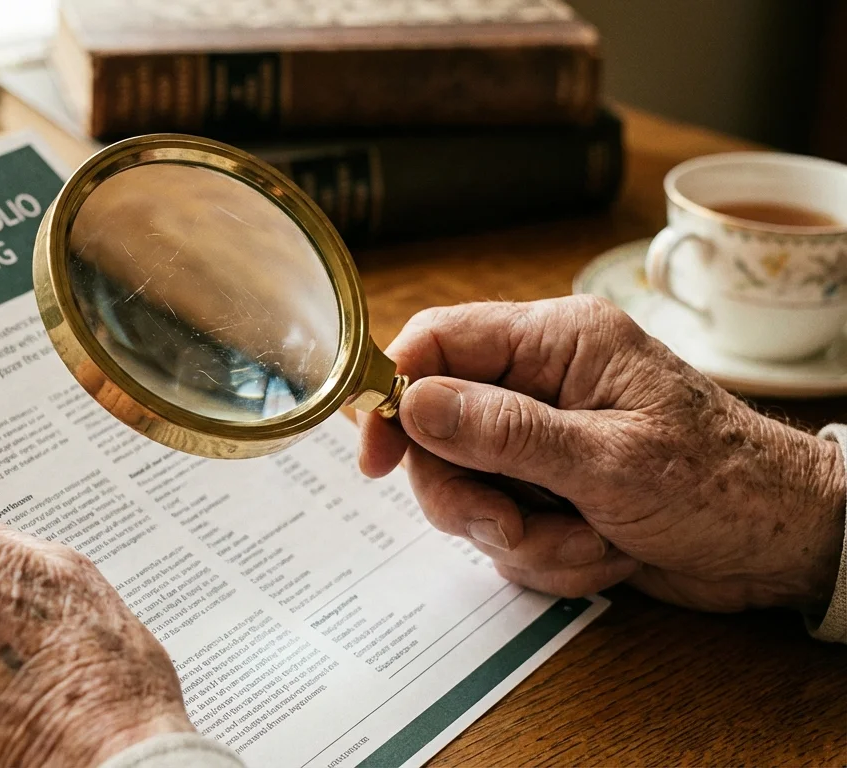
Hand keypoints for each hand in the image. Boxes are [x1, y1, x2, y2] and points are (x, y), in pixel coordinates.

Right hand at [358, 296, 845, 613]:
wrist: (785, 546)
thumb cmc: (723, 484)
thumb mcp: (609, 460)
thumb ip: (505, 432)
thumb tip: (414, 402)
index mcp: (558, 342)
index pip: (439, 342)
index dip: (395, 394)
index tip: (378, 458)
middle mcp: (542, 385)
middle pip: (440, 433)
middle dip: (473, 497)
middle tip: (514, 527)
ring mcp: (542, 443)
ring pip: (469, 491)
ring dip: (522, 535)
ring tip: (589, 542)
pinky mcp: (550, 493)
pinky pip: (503, 530)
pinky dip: (548, 556)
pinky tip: (604, 553)